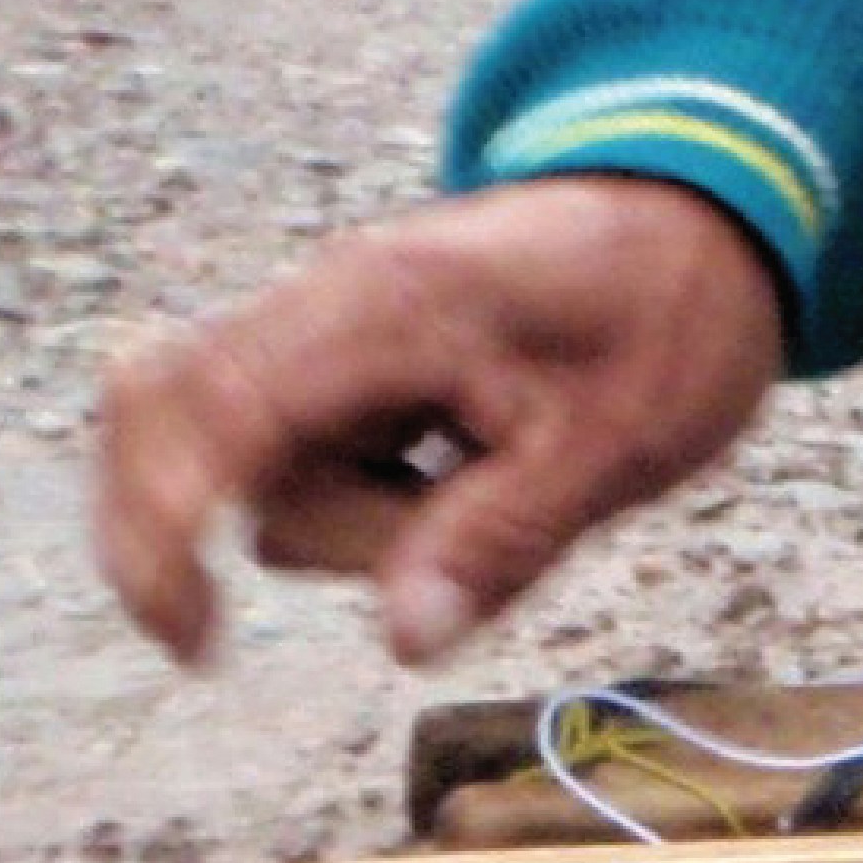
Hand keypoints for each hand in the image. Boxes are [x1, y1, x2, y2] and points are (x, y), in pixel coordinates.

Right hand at [86, 176, 788, 666]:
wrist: (699, 221)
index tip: (191, 638)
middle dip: (269, 532)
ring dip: (362, 520)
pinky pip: (303, 455)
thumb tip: (402, 641)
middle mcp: (326, 305)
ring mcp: (324, 332)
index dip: (163, 528)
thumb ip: (503, 538)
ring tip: (498, 475)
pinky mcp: (339, 366)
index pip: (209, 409)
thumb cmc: (667, 317)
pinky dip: (364, 497)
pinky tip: (460, 473)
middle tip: (329, 588)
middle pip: (182, 430)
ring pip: (265, 470)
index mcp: (386, 307)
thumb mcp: (620, 442)